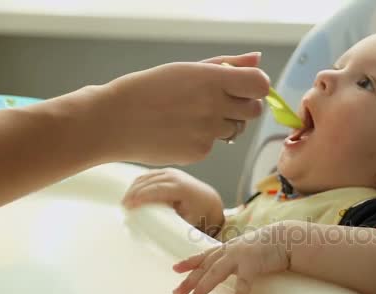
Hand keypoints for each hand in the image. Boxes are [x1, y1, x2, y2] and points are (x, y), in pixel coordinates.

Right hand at [92, 52, 269, 164]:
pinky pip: (215, 145)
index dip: (257, 86)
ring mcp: (207, 131)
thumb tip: (258, 59)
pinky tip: (180, 132)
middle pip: (254, 110)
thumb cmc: (149, 90)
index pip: (260, 85)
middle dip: (242, 107)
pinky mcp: (200, 152)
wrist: (115, 121)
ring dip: (223, 124)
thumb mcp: (186, 69)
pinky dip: (203, 139)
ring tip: (192, 117)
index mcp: (211, 79)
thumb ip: (227, 64)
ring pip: (236, 130)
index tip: (245, 87)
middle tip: (218, 104)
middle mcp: (213, 105)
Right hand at [122, 168, 223, 231]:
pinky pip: (147, 176)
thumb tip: (156, 231)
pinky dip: (137, 185)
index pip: (157, 190)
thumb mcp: (187, 220)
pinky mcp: (165, 172)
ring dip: (133, 189)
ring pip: (145, 178)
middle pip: (148, 182)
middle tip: (123, 207)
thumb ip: (172, 223)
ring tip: (125, 203)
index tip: (130, 205)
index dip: (142, 196)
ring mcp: (170, 172)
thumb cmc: (198, 213)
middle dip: (134, 193)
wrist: (207, 199)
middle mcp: (175, 177)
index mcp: (181, 188)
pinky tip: (131, 195)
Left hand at [172, 225, 289, 293]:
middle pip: (205, 267)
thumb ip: (235, 256)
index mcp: (228, 247)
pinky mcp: (253, 263)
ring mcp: (240, 256)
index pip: (204, 255)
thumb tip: (226, 267)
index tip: (175, 268)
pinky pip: (244, 282)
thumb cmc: (268, 244)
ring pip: (216, 273)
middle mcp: (230, 250)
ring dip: (203, 287)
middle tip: (177, 292)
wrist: (286, 237)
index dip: (189, 261)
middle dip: (190, 280)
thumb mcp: (246, 248)